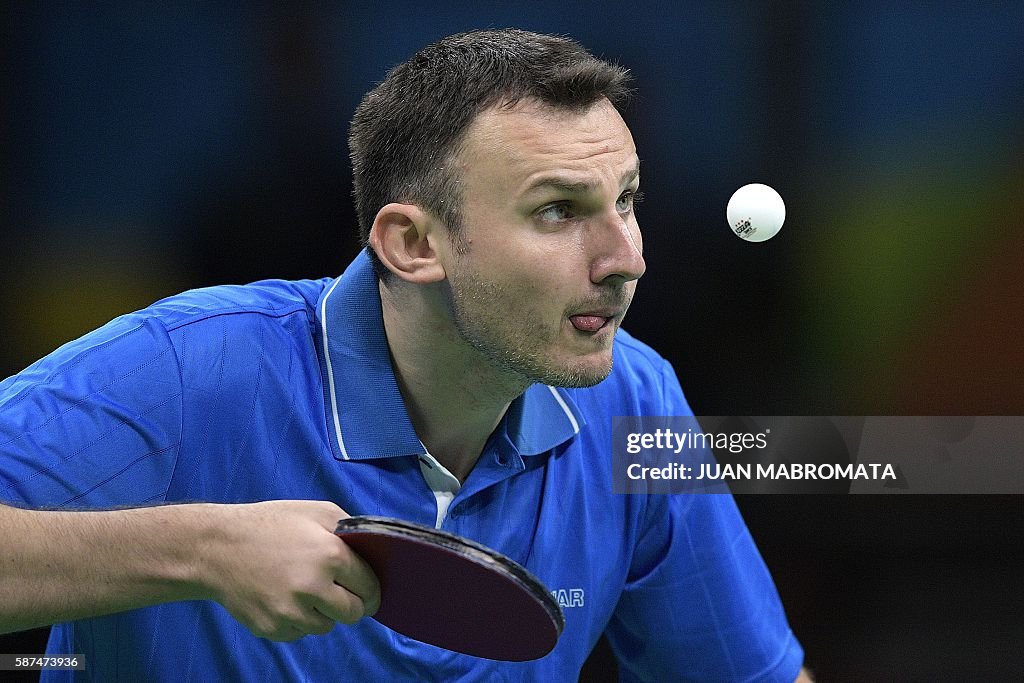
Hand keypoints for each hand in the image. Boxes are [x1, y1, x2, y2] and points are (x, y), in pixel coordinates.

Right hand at [198, 500, 380, 640]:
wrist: (216, 548)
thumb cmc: (269, 525)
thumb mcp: (316, 511)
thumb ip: (352, 531)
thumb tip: (374, 551)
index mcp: (330, 555)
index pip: (369, 586)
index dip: (371, 587)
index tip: (367, 588)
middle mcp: (313, 588)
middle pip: (353, 613)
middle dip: (351, 603)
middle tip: (339, 590)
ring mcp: (291, 612)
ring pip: (326, 626)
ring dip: (323, 612)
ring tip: (304, 588)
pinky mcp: (273, 629)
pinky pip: (300, 632)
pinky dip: (298, 620)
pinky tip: (284, 596)